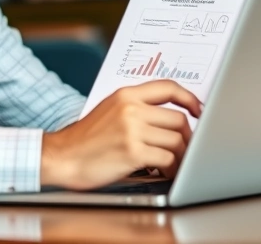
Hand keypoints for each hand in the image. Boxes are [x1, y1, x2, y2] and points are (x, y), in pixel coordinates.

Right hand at [40, 80, 201, 190]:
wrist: (61, 157)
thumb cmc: (85, 139)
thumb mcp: (109, 111)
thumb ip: (136, 109)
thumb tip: (168, 118)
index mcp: (126, 95)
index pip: (169, 88)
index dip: (190, 99)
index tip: (199, 110)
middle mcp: (131, 109)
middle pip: (178, 119)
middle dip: (188, 137)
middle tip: (186, 149)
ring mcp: (132, 130)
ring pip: (176, 140)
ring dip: (180, 156)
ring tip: (174, 164)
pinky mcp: (133, 152)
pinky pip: (167, 158)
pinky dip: (171, 168)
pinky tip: (164, 172)